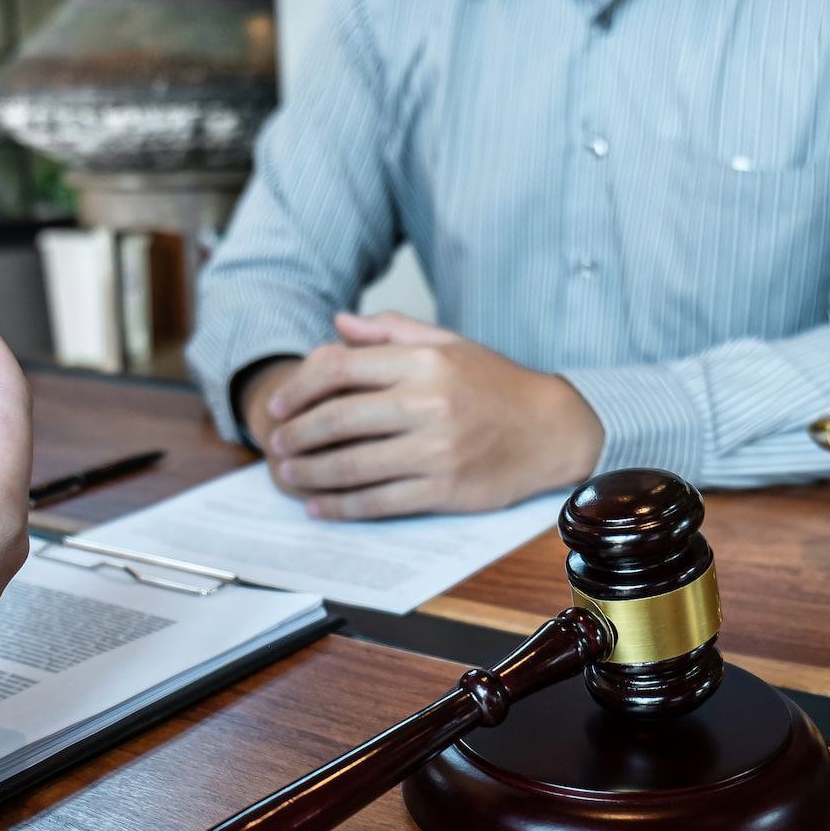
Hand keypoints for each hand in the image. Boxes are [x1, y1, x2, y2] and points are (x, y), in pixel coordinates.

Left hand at [262, 312, 603, 518]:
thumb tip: (338, 322)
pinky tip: (320, 508)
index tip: (279, 405)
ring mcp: (435, 450)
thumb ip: (391, 331)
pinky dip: (340, 507)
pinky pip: (378, 501)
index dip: (298, 386)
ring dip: (309, 474)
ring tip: (288, 476)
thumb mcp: (449, 344)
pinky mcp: (444, 489)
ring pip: (351, 464)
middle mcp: (427, 402)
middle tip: (277, 445)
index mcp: (424, 361)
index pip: (340, 366)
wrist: (552, 430)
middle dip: (296, 435)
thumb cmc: (495, 385)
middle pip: (337, 418)